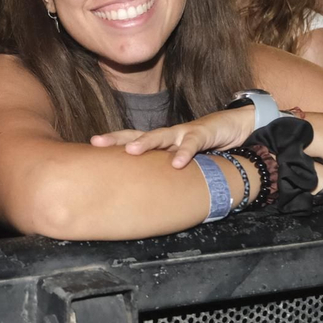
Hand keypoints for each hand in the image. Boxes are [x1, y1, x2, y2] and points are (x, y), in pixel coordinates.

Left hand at [90, 108, 257, 167]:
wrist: (234, 127)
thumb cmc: (203, 147)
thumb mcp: (180, 161)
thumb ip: (164, 172)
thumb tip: (142, 194)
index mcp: (159, 142)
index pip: (129, 140)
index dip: (110, 143)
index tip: (89, 148)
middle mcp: (166, 135)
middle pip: (136, 134)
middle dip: (116, 139)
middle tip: (97, 143)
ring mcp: (183, 132)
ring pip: (161, 135)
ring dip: (145, 142)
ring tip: (130, 151)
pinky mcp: (203, 133)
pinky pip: (192, 143)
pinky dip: (184, 153)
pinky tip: (176, 164)